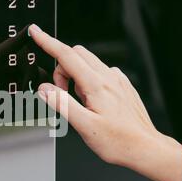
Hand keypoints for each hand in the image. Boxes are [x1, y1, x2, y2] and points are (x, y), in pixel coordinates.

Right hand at [29, 24, 181, 180]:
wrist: (145, 148)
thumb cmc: (119, 141)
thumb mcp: (85, 126)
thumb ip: (62, 104)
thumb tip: (45, 88)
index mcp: (97, 85)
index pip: (66, 55)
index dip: (48, 42)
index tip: (36, 33)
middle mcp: (108, 77)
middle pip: (76, 55)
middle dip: (61, 68)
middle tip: (60, 93)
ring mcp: (117, 80)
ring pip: (87, 63)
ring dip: (74, 76)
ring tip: (79, 103)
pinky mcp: (122, 85)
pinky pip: (99, 72)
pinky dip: (87, 80)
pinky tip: (92, 101)